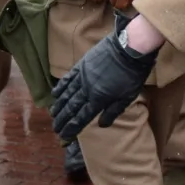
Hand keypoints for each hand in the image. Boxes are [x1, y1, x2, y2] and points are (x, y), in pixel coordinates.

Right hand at [50, 14, 158, 141]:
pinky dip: (60, 87)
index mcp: (99, 100)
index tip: (64, 135)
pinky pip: (68, 78)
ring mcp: (82, 77)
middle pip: (71, 108)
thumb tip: (101, 125)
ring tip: (53, 114)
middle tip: (55, 128)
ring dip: (59, 105)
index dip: (72, 127)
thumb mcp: (128, 97)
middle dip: (62, 119)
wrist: (129, 48)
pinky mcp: (82, 65)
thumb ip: (113, 111)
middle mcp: (87, 90)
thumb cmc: (132, 74)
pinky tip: (55, 93)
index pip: (81, 117)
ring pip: (67, 94)